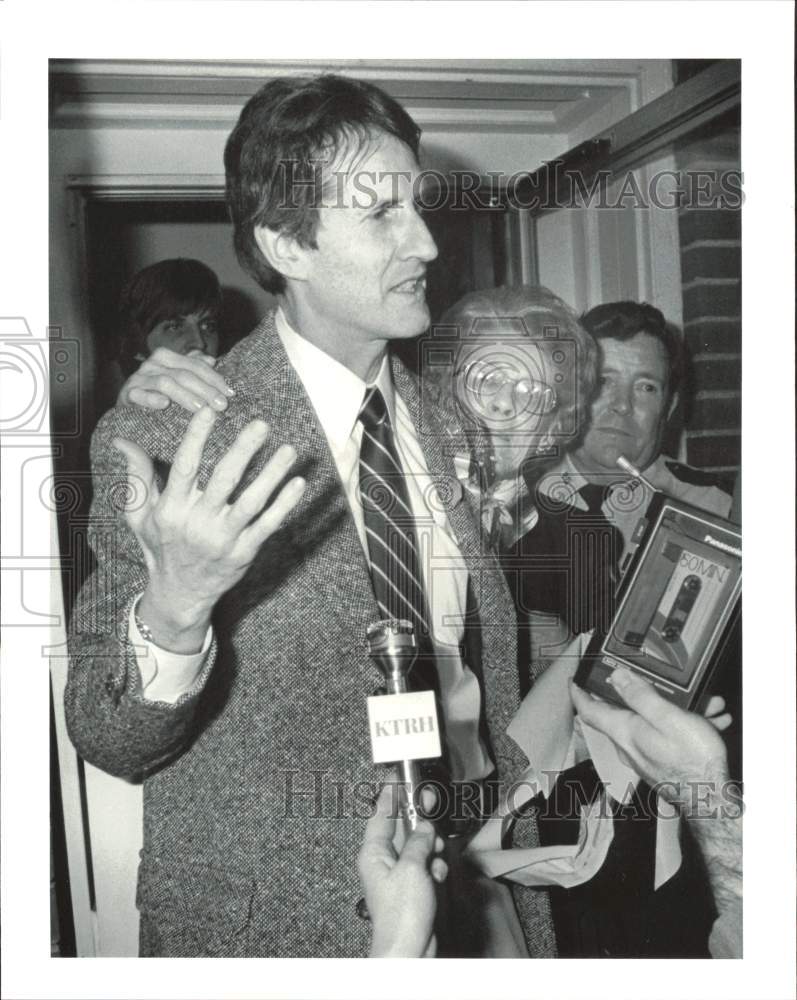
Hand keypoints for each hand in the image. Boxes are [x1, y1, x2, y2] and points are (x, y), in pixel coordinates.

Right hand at [113, 405, 304, 650]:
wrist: (179, 594)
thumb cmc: (160, 547)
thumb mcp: (140, 515)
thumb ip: (136, 477)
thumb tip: (122, 441)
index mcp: (171, 509)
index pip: (185, 467)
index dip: (196, 437)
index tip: (209, 411)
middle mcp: (197, 523)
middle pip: (224, 480)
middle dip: (244, 450)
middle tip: (261, 424)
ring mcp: (223, 540)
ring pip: (251, 502)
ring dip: (272, 474)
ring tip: (288, 449)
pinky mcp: (243, 553)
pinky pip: (268, 526)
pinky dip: (284, 505)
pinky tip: (298, 483)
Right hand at [118, 347, 233, 412]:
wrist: (128, 406)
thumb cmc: (158, 392)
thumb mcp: (177, 378)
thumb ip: (194, 368)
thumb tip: (212, 359)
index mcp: (167, 357)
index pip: (196, 365)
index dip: (214, 378)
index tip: (231, 394)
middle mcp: (152, 364)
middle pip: (184, 374)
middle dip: (205, 389)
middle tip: (221, 405)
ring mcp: (139, 378)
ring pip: (166, 383)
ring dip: (185, 395)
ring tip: (201, 408)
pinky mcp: (128, 394)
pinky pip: (139, 395)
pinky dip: (151, 398)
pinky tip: (164, 404)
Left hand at [358, 785, 447, 957]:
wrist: (409, 950)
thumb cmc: (401, 914)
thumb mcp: (411, 869)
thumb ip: (419, 842)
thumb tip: (426, 828)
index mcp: (373, 853)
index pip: (381, 813)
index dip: (390, 793)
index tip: (397, 775)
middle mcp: (383, 861)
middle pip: (402, 828)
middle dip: (421, 823)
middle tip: (431, 803)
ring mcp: (398, 875)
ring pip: (418, 846)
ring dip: (432, 849)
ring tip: (436, 859)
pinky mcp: (412, 888)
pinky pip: (426, 866)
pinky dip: (435, 868)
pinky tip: (437, 878)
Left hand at [569, 667, 730, 811]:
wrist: (713, 802)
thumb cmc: (693, 763)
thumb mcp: (667, 718)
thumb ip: (640, 696)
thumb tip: (617, 677)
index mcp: (625, 732)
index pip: (589, 710)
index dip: (579, 692)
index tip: (574, 679)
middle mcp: (629, 746)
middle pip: (622, 712)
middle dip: (643, 692)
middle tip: (658, 679)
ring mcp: (645, 756)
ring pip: (651, 722)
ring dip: (674, 709)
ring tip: (702, 704)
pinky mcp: (660, 763)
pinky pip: (666, 736)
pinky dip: (684, 726)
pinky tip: (709, 722)